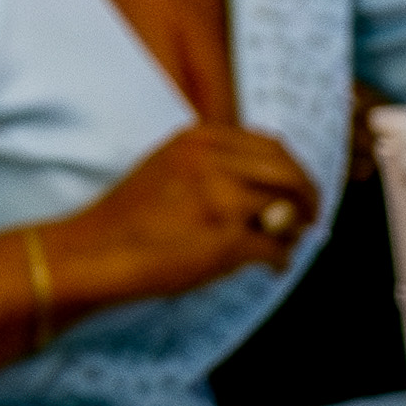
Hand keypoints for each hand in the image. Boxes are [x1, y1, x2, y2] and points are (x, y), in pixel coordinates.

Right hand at [52, 123, 322, 309]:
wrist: (96, 250)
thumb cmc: (131, 216)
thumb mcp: (169, 167)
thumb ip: (215, 164)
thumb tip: (275, 187)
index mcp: (198, 138)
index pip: (272, 145)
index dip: (293, 169)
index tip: (296, 191)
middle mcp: (212, 160)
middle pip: (290, 171)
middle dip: (308, 196)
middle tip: (309, 218)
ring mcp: (220, 198)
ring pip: (289, 208)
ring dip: (295, 229)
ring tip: (283, 243)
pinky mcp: (226, 239)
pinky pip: (276, 248)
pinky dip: (280, 259)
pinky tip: (271, 267)